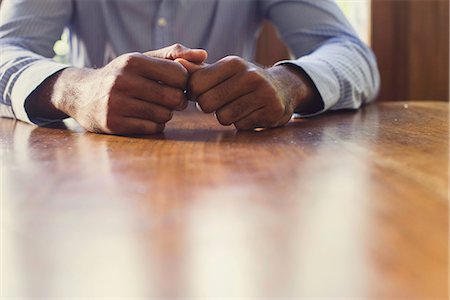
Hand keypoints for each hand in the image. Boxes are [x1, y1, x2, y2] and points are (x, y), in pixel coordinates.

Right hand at [27, 44, 206, 134]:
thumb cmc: (121, 76)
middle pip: (175, 98)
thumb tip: (204, 56)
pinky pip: (152, 129)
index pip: (180, 74)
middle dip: (177, 101)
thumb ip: (173, 55)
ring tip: (153, 107)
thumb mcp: (142, 59)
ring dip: (165, 114)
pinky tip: (143, 117)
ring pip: (165, 115)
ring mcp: (116, 103)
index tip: (176, 85)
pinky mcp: (114, 124)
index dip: (183, 82)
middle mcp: (122, 80)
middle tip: (169, 100)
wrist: (81, 95)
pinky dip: (154, 125)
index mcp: (133, 61)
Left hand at [177, 56, 320, 129]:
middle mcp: (250, 76)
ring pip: (223, 118)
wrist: (284, 88)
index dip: (195, 94)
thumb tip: (177, 63)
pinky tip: (251, 113)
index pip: (196, 84)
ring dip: (227, 116)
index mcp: (234, 63)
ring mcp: (263, 94)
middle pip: (206, 104)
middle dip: (210, 107)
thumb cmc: (245, 81)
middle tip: (222, 102)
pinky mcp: (272, 111)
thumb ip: (200, 71)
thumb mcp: (225, 71)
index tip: (205, 93)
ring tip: (239, 106)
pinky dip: (242, 123)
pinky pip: (241, 126)